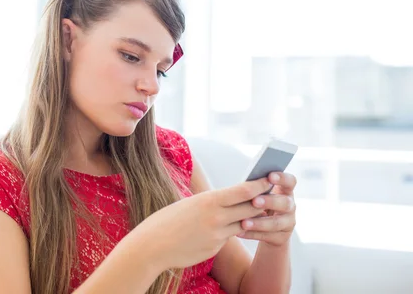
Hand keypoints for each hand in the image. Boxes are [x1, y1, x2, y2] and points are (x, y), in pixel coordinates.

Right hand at [128, 177, 273, 270]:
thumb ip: (212, 202)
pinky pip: (228, 237)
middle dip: (262, 200)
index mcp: (209, 200)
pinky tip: (222, 228)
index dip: (260, 184)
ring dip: (249, 217)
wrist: (152, 245)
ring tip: (255, 209)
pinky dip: (229, 231)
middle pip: (250, 207)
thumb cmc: (168, 220)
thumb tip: (230, 198)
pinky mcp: (215, 248)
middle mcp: (216, 217)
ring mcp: (217, 234)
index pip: (243, 190)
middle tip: (273, 193)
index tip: (270, 178)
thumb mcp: (190, 203)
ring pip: (242, 223)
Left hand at [237, 172, 296, 245]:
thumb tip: (243, 185)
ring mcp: (288, 223)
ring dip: (259, 223)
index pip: (290, 181)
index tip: (270, 176)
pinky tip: (239, 232)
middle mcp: (290, 206)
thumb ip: (256, 189)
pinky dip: (252, 234)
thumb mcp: (260, 195)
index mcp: (285, 191)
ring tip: (244, 222)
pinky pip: (267, 236)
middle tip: (254, 201)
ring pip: (276, 223)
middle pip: (284, 203)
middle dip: (269, 202)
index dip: (282, 178)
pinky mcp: (282, 238)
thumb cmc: (259, 204)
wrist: (266, 229)